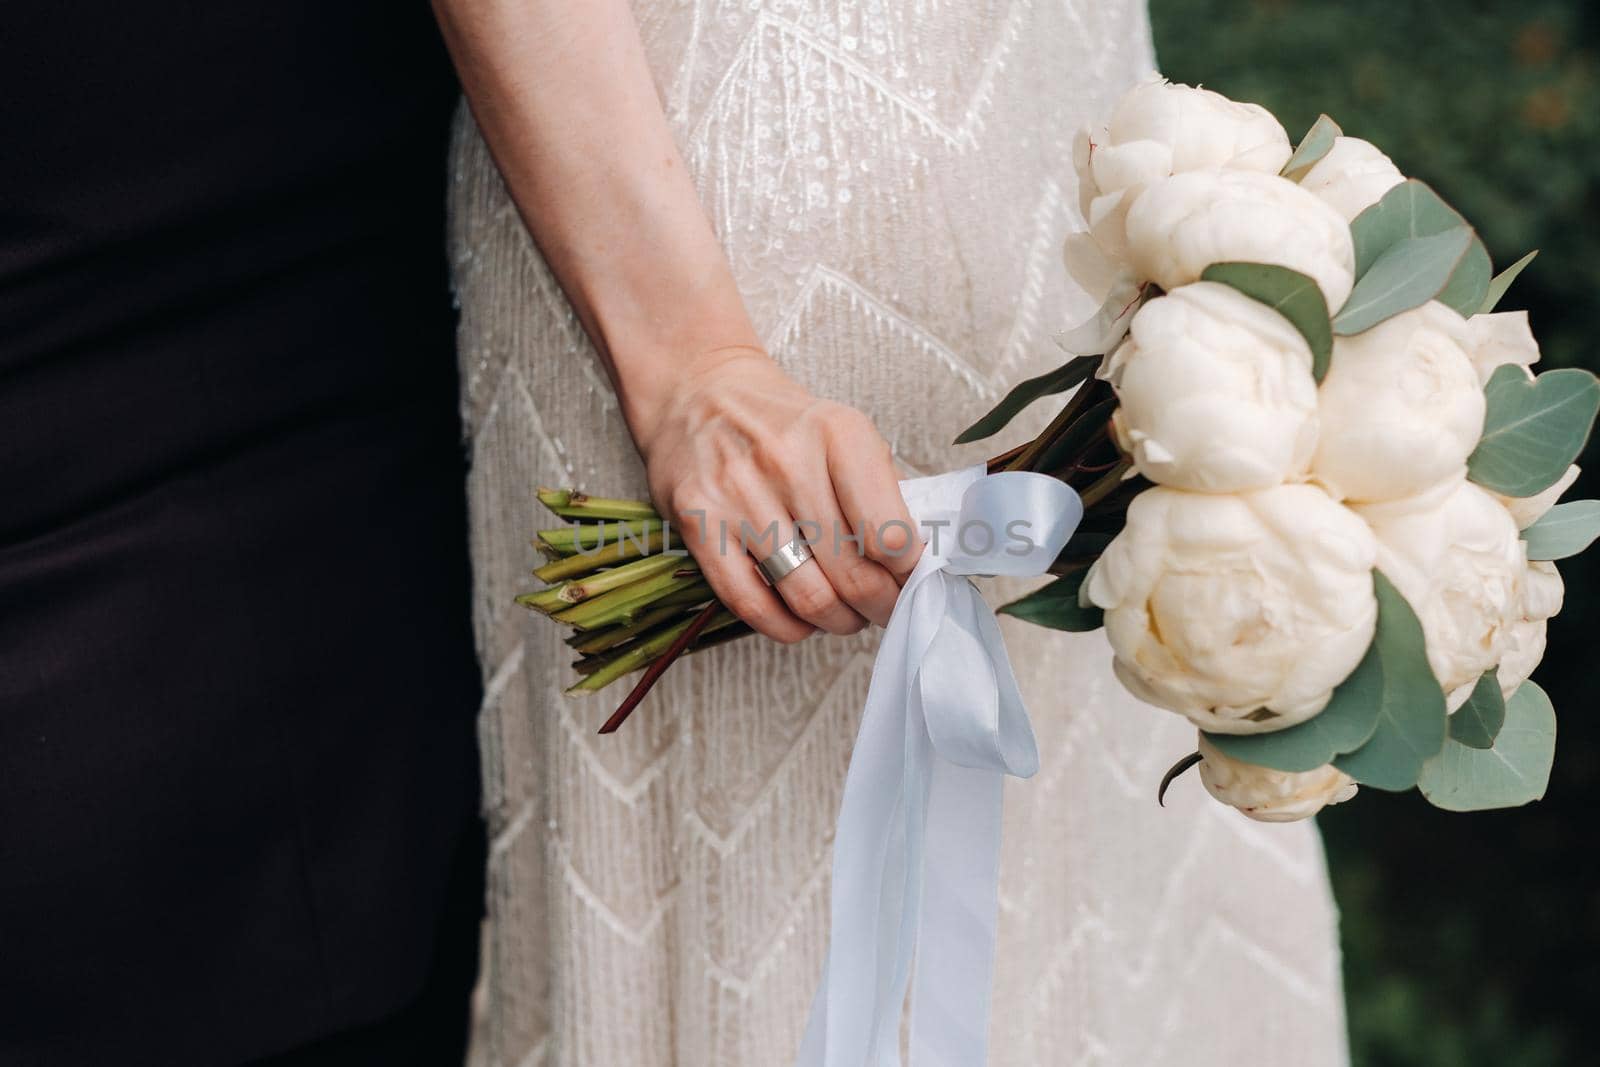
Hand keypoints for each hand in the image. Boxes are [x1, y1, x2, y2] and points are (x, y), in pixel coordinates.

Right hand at [631, 345, 921, 641]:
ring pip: (808, 596)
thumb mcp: (844, 433)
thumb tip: (914, 564)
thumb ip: (882, 492)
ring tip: (846, 616)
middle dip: (879, 606)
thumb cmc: (782, 424)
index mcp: (838, 433)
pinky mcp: (699, 524)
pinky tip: (800, 620)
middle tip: (884, 609)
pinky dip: (786, 626)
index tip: (910, 581)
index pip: (892, 534)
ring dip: (838, 621)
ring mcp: (738, 495)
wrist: (698, 391)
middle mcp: (787, 461)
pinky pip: (752, 603)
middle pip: (853, 573)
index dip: (909, 573)